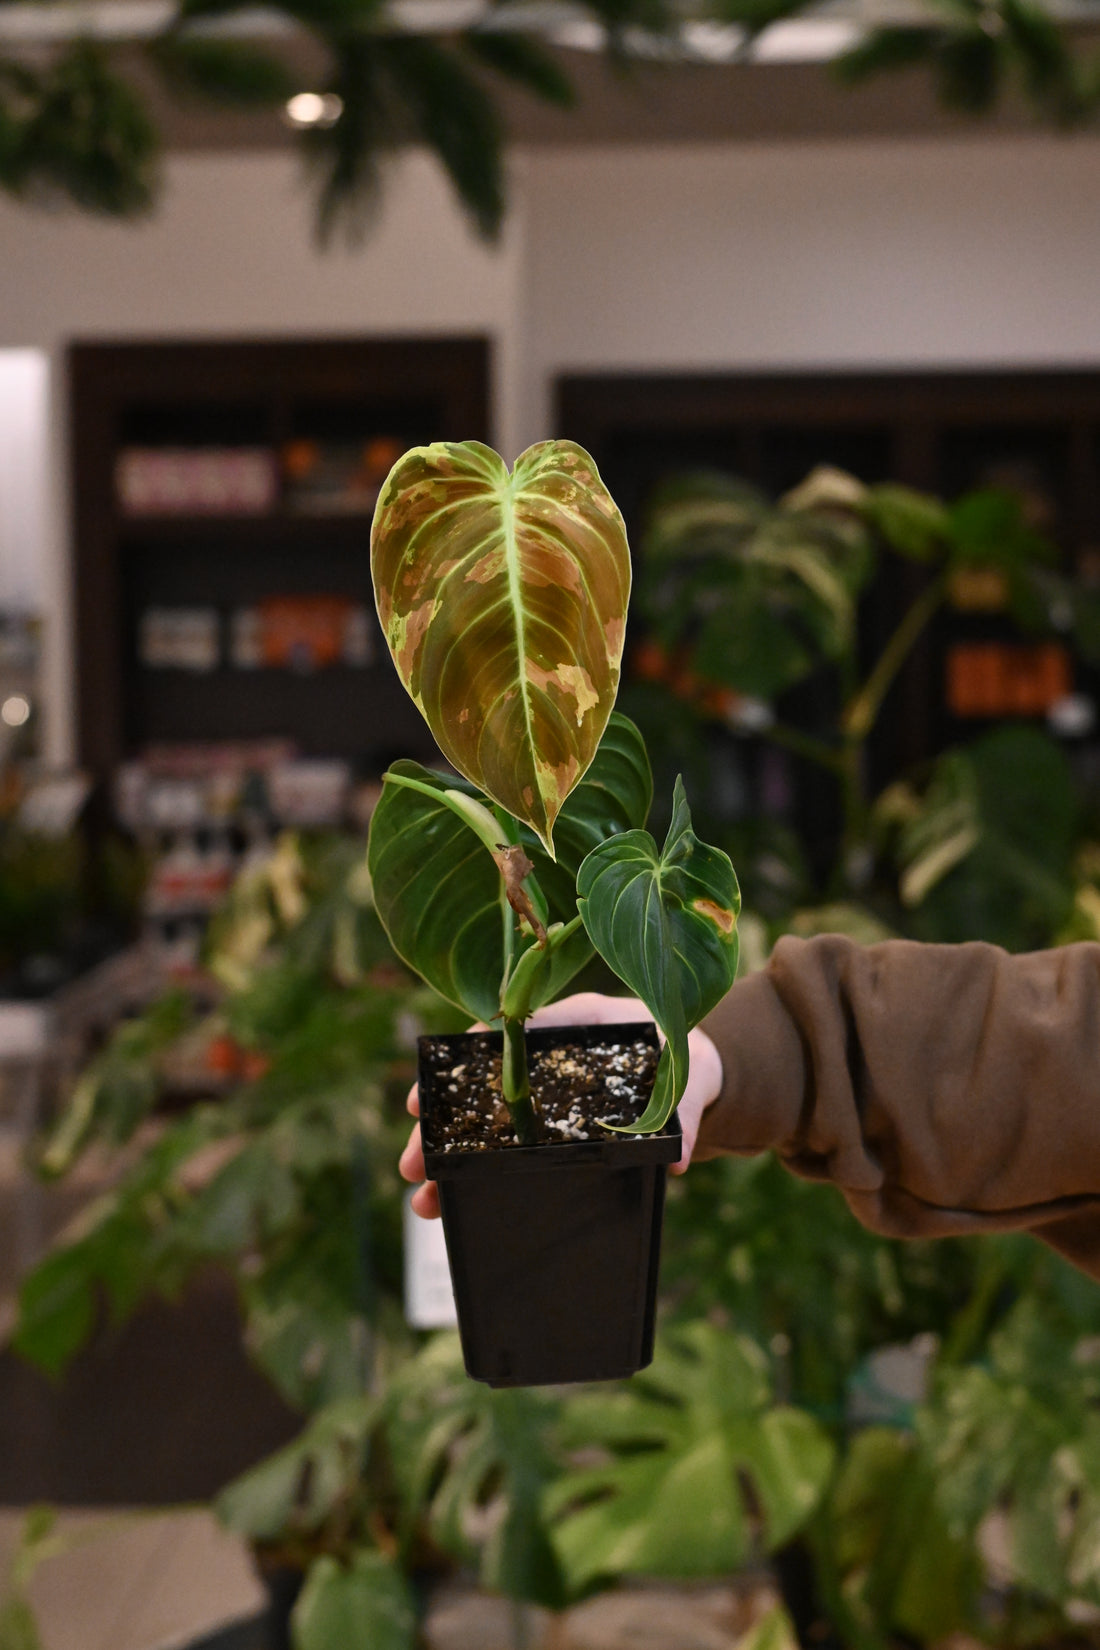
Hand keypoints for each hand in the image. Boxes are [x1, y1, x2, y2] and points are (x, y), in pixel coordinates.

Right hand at [398, 992, 723, 1219]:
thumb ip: (682, 1114)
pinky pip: (504, 1141)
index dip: (462, 1066)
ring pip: (484, 1119)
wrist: (699, 1069)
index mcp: (576, 1025)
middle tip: (413, 1163)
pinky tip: (452, 1202)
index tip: (428, 1095)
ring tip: (424, 1201)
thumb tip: (678, 1159)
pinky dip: (476, 1169)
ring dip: (450, 1156)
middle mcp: (548, 1054)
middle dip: (441, 1124)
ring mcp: (544, 1088)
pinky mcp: (548, 1119)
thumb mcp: (687, 1080)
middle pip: (480, 1085)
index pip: (506, 1036)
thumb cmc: (685, 1060)